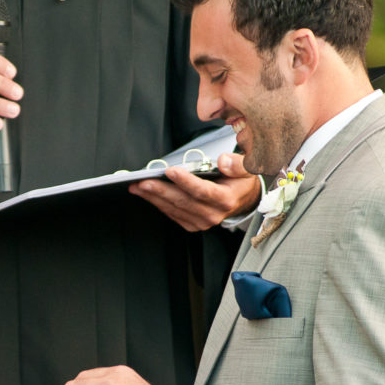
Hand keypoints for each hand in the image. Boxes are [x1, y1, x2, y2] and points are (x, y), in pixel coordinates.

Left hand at [129, 152, 260, 230]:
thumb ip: (237, 164)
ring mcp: (202, 222)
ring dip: (154, 197)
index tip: (169, 171)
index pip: (202, 191)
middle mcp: (212, 214)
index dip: (184, 181)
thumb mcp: (247, 167)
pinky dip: (158, 203)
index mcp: (225, 199)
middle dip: (160, 190)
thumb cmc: (240, 180)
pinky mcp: (193, 224)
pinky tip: (147, 194)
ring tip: (137, 187)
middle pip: (182, 201)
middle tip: (142, 181)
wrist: (243, 199)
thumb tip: (223, 161)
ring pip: (174, 208)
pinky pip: (172, 214)